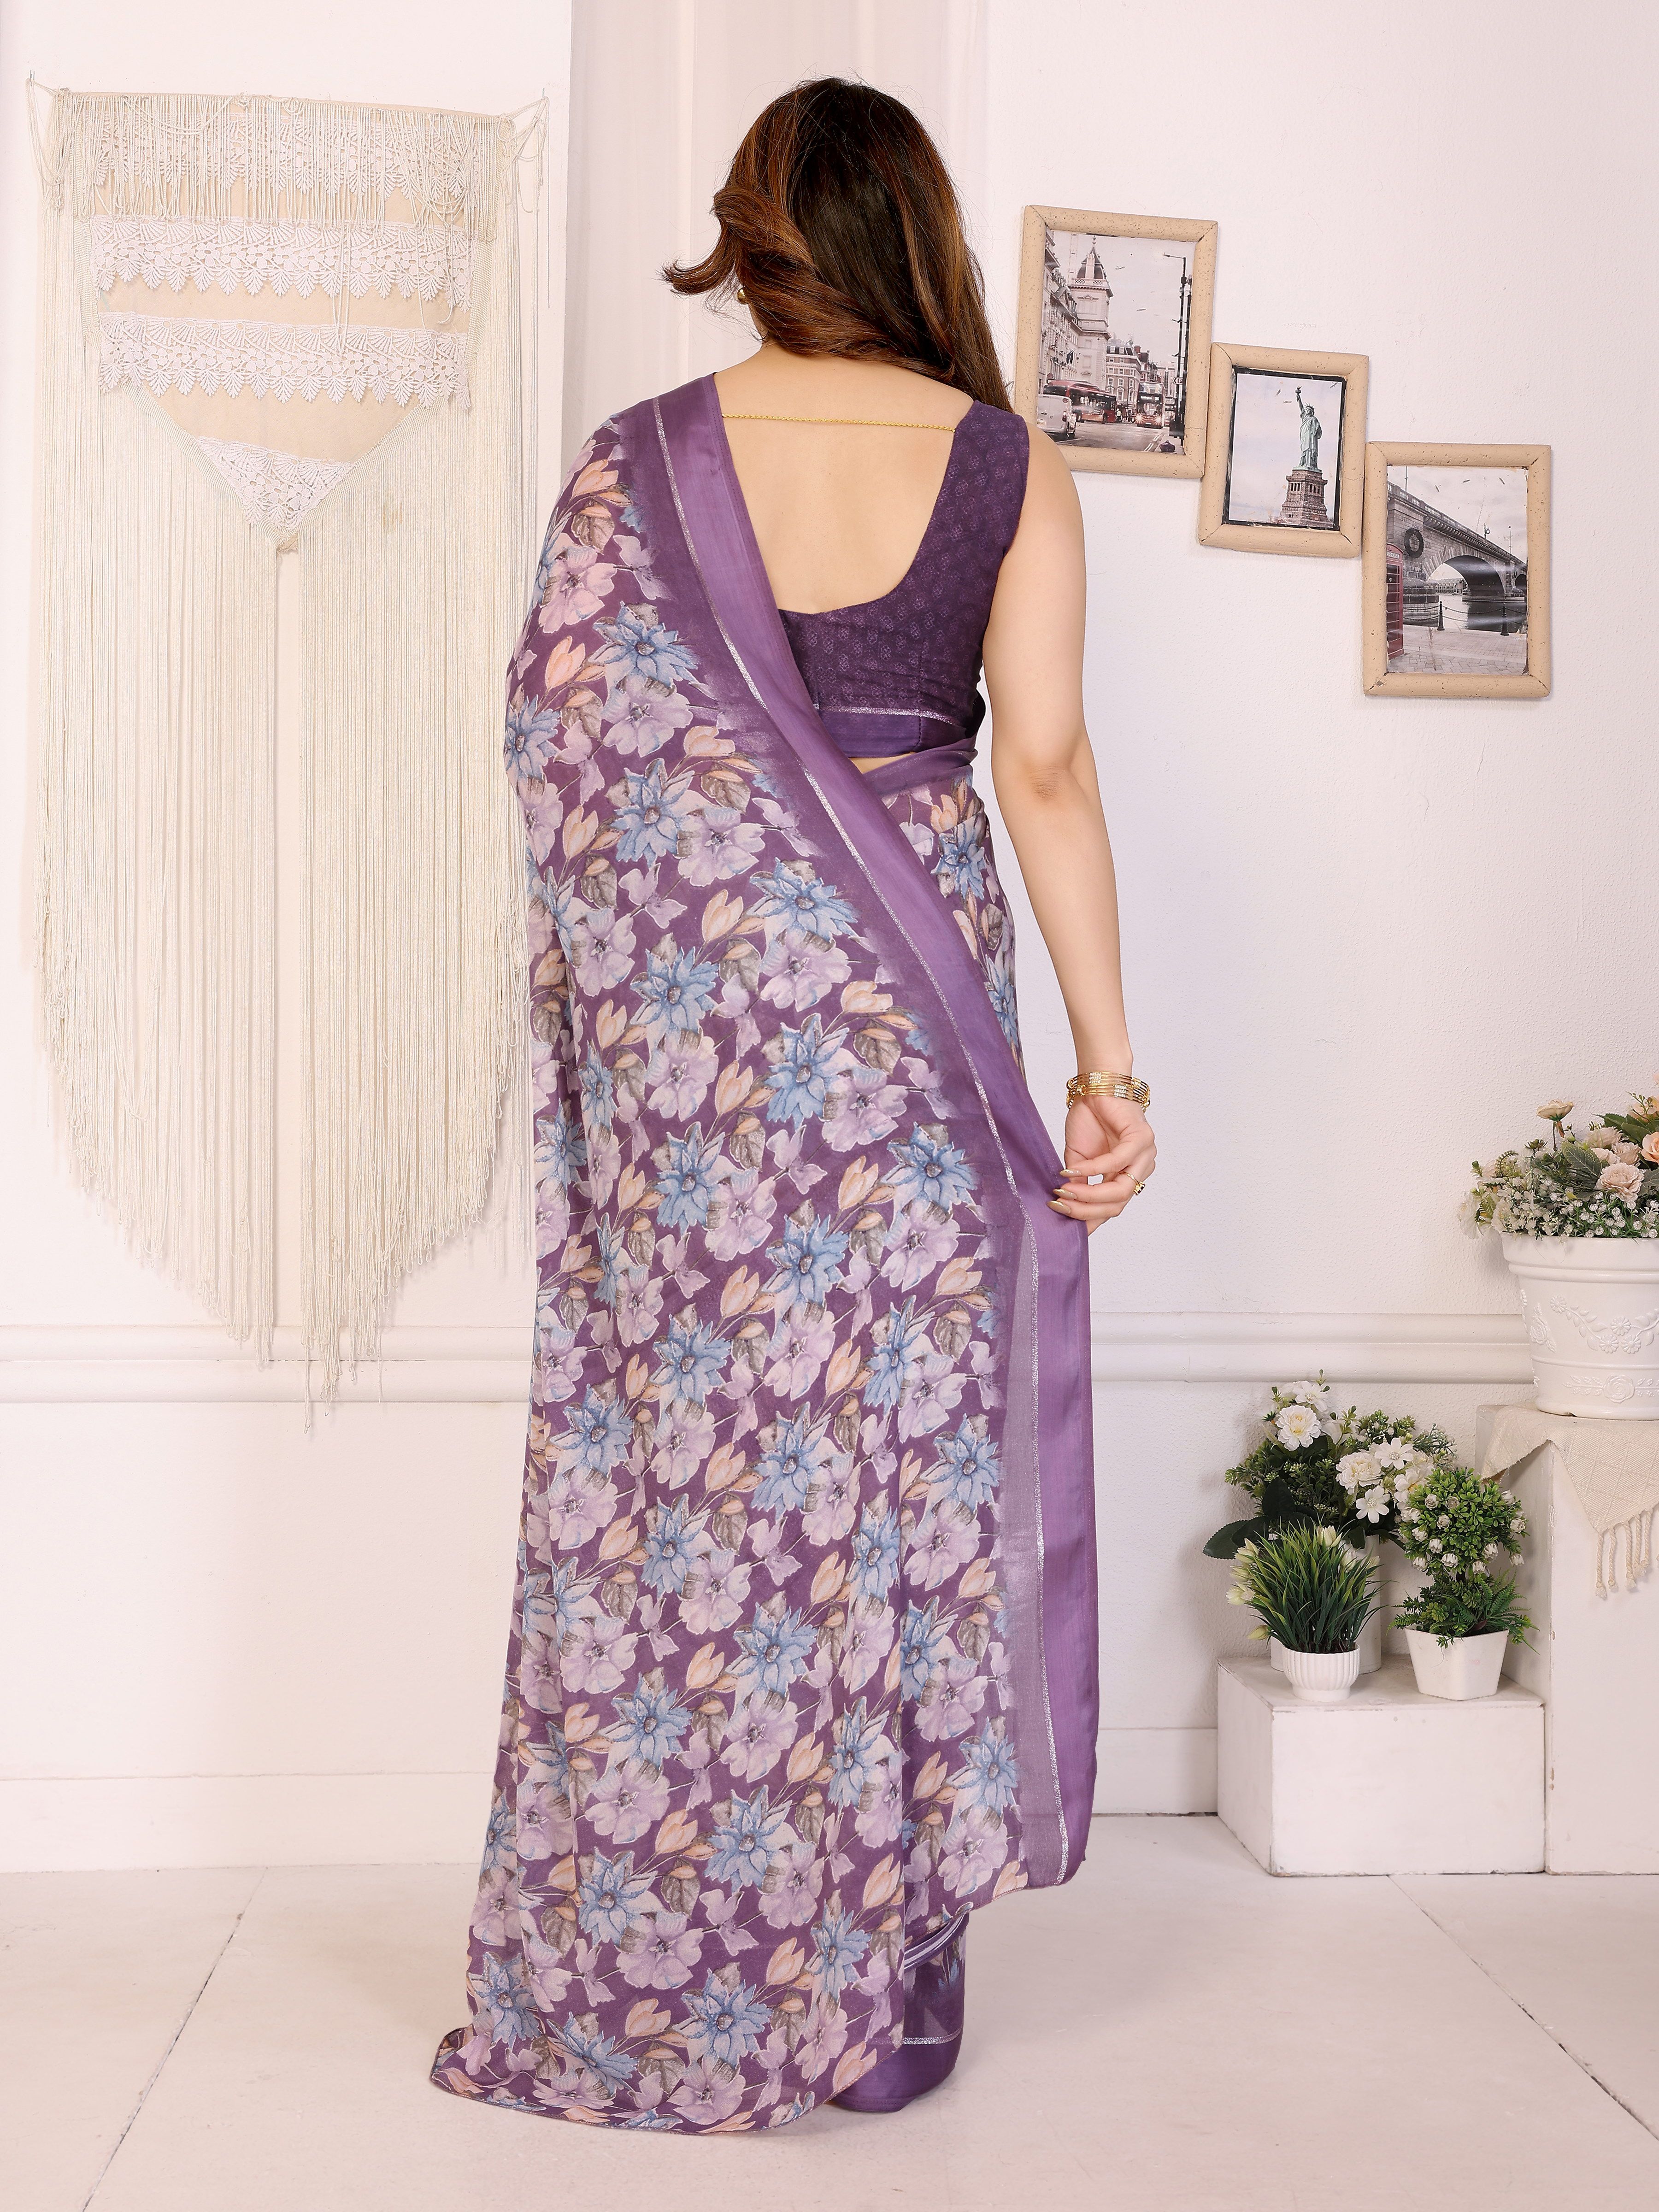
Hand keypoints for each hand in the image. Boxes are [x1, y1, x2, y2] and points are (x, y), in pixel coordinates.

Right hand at [1048, 1093, 1155, 1232]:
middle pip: (1117, 1204)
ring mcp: (1145, 1155)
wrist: (1095, 1086)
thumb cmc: (1089, 1119)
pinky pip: (1117, 1162)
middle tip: (1059, 1206)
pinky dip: (1093, 1168)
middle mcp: (1140, 1169)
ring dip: (1089, 1194)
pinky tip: (1073, 1170)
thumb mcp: (1078, 1159)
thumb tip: (1067, 1206)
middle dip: (1085, 1210)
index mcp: (1127, 1176)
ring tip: (1064, 1191)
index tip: (1065, 1226)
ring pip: (1122, 1190)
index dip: (1089, 1220)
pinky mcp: (1142, 1139)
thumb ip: (1079, 1183)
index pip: (1112, 1207)